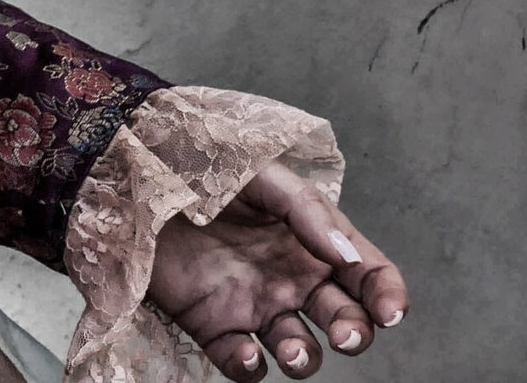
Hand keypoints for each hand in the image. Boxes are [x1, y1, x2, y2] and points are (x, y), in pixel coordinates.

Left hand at [146, 163, 407, 377]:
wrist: (136, 176)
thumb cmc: (202, 164)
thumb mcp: (261, 174)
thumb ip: (307, 210)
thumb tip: (347, 255)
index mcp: (312, 237)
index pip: (367, 272)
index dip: (388, 294)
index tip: (389, 311)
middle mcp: (291, 276)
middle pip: (344, 319)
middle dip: (355, 332)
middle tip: (344, 333)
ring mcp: (254, 303)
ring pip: (299, 349)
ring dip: (306, 359)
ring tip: (294, 351)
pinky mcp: (215, 325)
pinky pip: (243, 361)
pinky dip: (251, 367)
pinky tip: (249, 353)